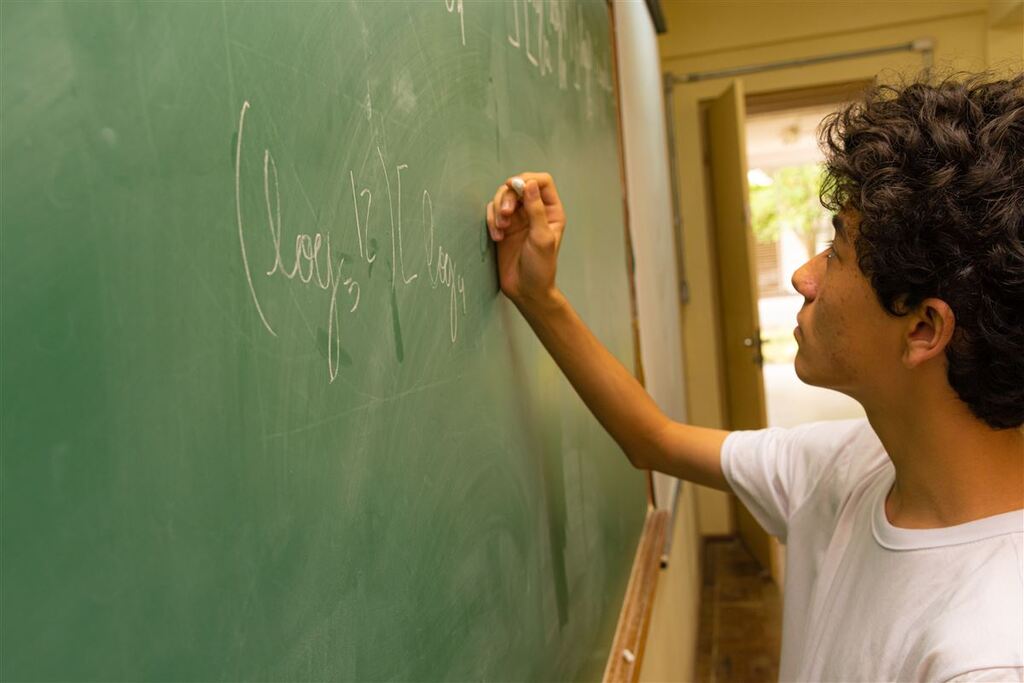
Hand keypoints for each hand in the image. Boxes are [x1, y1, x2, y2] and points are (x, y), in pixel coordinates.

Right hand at [485, 172, 566, 308]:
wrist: (526, 290)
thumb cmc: (540, 268)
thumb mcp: (541, 238)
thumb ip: (536, 209)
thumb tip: (529, 183)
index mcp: (551, 211)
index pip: (542, 182)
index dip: (528, 179)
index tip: (514, 187)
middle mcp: (534, 210)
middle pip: (518, 186)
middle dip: (507, 197)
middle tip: (505, 215)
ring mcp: (518, 218)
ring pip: (503, 197)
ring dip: (497, 209)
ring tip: (500, 228)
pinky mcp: (503, 227)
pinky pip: (493, 212)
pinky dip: (491, 221)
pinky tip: (497, 237)